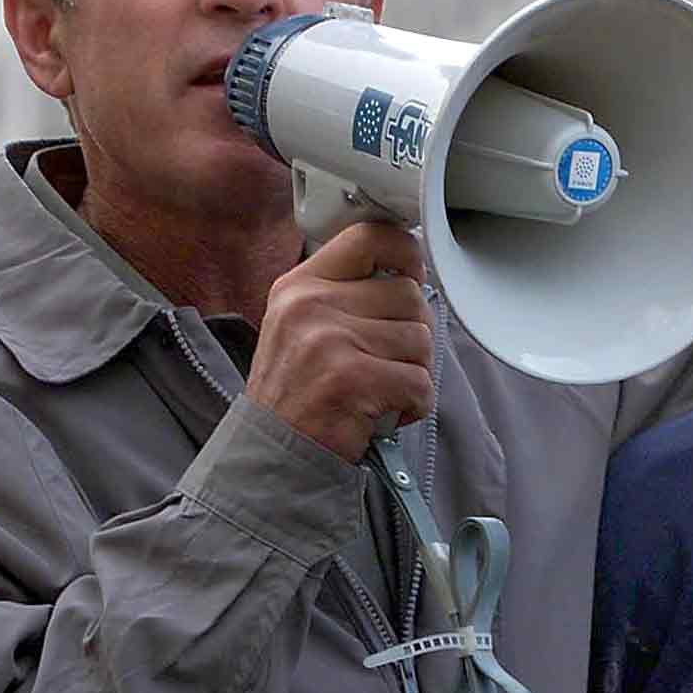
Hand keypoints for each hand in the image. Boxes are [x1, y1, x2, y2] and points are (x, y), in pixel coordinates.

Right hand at [246, 221, 433, 460]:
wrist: (271, 455)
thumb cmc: (297, 393)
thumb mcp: (302, 325)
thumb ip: (347, 293)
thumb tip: (411, 274)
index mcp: (301, 285)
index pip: (371, 237)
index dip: (406, 254)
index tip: (412, 276)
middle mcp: (312, 305)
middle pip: (409, 295)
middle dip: (413, 334)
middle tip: (388, 362)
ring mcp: (330, 341)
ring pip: (421, 340)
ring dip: (414, 372)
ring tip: (382, 389)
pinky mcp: (352, 379)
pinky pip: (420, 382)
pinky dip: (414, 404)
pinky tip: (387, 412)